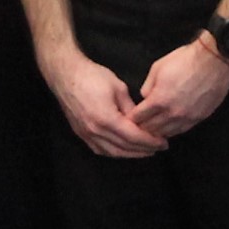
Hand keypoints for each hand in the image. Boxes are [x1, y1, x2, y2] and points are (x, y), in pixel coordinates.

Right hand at [38, 38, 161, 159]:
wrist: (65, 74)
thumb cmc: (92, 76)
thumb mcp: (118, 88)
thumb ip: (130, 108)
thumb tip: (141, 121)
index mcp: (106, 119)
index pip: (133, 137)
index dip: (150, 141)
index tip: (163, 142)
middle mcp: (95, 131)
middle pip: (124, 148)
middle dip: (144, 150)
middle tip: (158, 148)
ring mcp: (86, 134)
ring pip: (112, 152)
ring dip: (130, 154)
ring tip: (145, 151)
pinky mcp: (81, 134)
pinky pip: (100, 149)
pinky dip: (115, 152)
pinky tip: (124, 150)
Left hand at [130, 36, 228, 141]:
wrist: (214, 61)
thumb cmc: (185, 60)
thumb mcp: (158, 67)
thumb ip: (148, 86)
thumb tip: (145, 98)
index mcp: (159, 100)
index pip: (138, 118)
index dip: (132, 119)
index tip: (129, 118)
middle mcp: (172, 113)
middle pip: (150, 129)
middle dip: (142, 128)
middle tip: (137, 126)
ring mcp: (187, 118)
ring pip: (166, 133)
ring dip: (157, 132)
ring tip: (152, 129)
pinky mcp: (198, 118)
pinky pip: (181, 130)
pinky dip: (172, 130)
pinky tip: (168, 127)